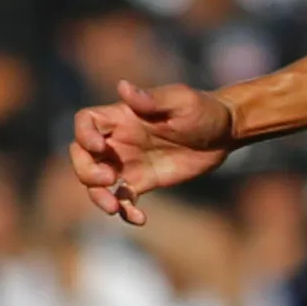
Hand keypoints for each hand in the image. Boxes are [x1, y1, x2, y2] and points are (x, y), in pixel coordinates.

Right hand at [68, 80, 238, 226]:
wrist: (224, 133)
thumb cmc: (203, 109)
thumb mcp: (182, 101)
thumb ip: (152, 99)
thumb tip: (123, 87)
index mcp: (121, 117)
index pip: (86, 122)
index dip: (83, 134)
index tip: (99, 147)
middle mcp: (118, 140)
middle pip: (82, 155)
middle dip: (86, 170)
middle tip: (108, 179)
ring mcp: (128, 162)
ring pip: (96, 181)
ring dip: (98, 195)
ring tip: (115, 208)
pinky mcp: (143, 181)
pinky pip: (123, 198)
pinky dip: (125, 211)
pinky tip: (140, 218)